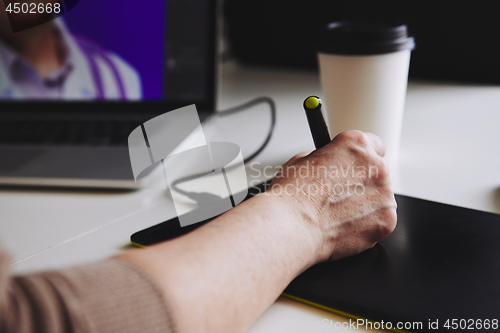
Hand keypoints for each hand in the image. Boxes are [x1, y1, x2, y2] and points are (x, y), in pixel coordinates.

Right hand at [268, 130, 396, 262]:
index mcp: (356, 146)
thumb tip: (326, 165)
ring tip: (337, 215)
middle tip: (338, 197)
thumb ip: (324, 159)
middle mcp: (376, 167)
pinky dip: (366, 226)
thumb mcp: (300, 161)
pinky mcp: (386, 221)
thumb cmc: (293, 195)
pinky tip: (343, 227)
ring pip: (380, 199)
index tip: (355, 167)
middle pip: (377, 174)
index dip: (360, 159)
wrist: (293, 227)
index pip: (374, 145)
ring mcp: (385, 195)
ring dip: (364, 206)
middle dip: (361, 184)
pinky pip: (380, 221)